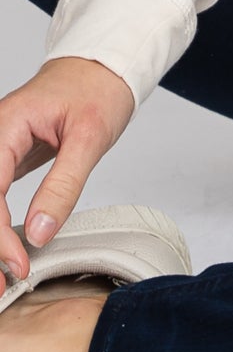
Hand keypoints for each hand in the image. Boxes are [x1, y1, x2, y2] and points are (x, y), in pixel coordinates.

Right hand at [0, 57, 135, 279]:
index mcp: (6, 126)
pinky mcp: (5, 159)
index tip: (17, 266)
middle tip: (0, 287)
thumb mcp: (90, 137)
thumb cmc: (98, 89)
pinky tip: (4, 252)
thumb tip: (38, 233)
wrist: (104, 65)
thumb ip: (64, 185)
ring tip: (1, 279)